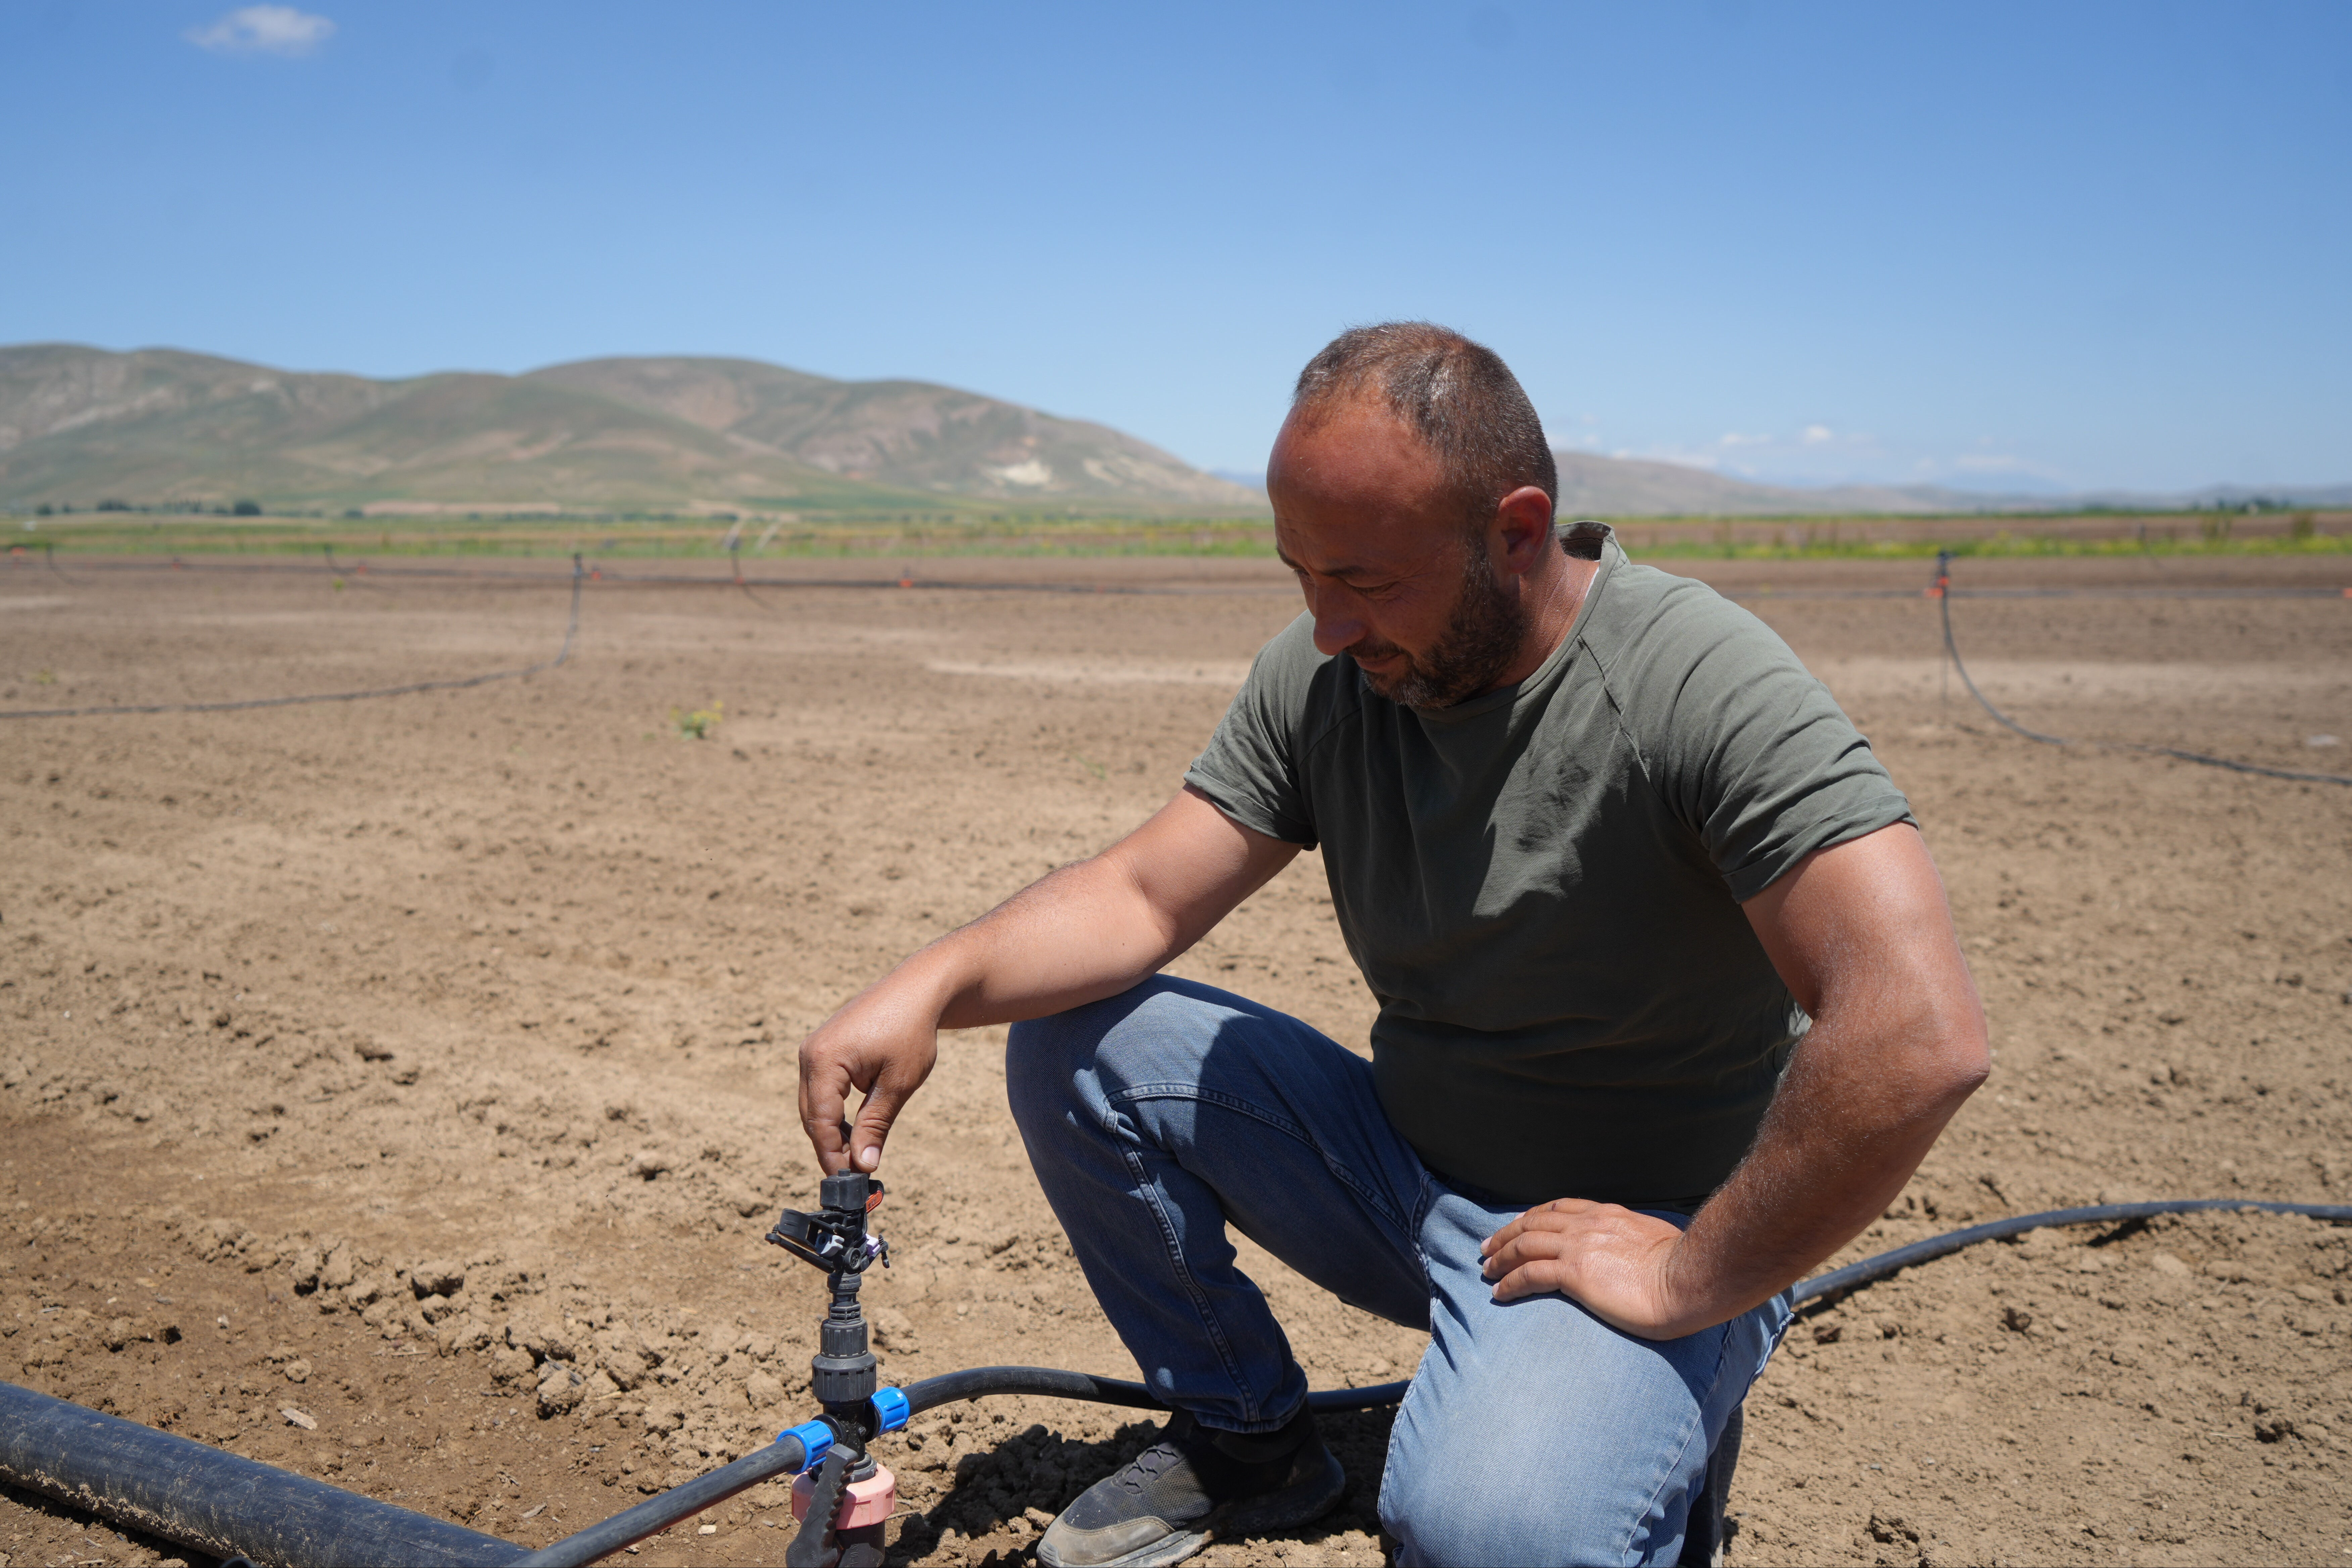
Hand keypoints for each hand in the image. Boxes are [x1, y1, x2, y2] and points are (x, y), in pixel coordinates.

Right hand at [795, 987, 940, 1175]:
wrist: (918, 989)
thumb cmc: (912, 1031)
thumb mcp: (898, 1084)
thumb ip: (875, 1125)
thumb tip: (862, 1165)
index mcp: (824, 1060)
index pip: (820, 1121)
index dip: (832, 1155)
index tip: (848, 1181)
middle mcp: (811, 1053)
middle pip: (811, 1115)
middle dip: (830, 1147)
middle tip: (854, 1174)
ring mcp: (814, 1048)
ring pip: (814, 1103)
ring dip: (831, 1130)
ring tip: (856, 1155)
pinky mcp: (823, 1048)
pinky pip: (820, 1088)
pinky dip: (833, 1110)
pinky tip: (853, 1127)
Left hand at [1479, 1199, 1704, 1340]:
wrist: (1689, 1278)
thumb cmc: (1684, 1267)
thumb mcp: (1655, 1239)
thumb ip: (1636, 1240)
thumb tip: (1638, 1251)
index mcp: (1609, 1215)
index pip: (1561, 1208)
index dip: (1534, 1216)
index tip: (1518, 1224)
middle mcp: (1589, 1225)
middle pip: (1534, 1222)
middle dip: (1507, 1233)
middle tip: (1487, 1246)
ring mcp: (1579, 1247)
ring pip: (1525, 1244)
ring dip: (1500, 1256)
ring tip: (1485, 1269)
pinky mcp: (1575, 1274)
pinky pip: (1530, 1275)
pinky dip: (1509, 1282)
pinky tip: (1498, 1292)